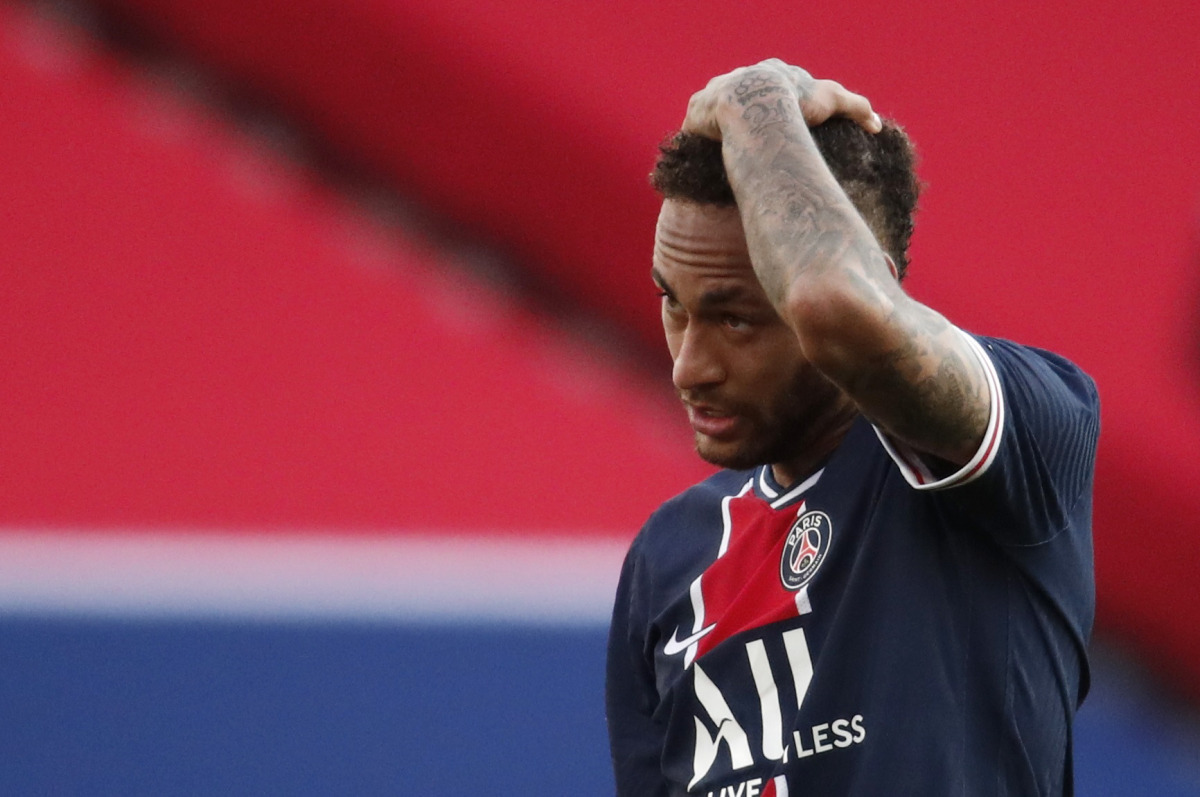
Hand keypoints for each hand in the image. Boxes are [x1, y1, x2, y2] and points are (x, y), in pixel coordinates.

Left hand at [682, 59, 880, 139]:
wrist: (757, 103)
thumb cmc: (797, 101)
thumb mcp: (833, 101)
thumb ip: (857, 109)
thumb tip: (878, 127)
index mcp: (771, 74)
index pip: (775, 87)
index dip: (778, 105)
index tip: (781, 124)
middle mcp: (741, 78)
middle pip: (742, 97)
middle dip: (744, 114)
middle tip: (749, 141)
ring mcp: (716, 93)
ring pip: (715, 111)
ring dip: (717, 126)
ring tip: (723, 149)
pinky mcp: (697, 110)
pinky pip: (695, 124)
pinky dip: (699, 137)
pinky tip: (703, 152)